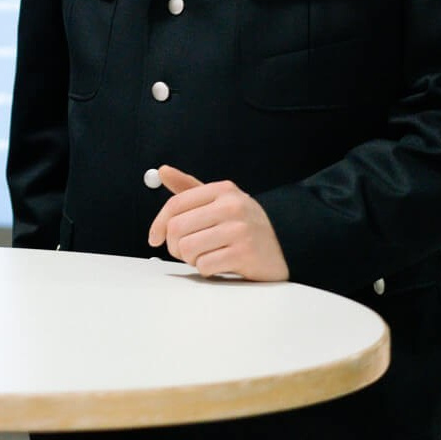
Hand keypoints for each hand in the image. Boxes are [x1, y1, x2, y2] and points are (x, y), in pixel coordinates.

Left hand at [147, 165, 288, 280]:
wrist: (285, 248)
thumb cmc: (243, 225)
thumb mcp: (219, 201)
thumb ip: (189, 188)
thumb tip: (161, 170)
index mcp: (222, 189)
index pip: (176, 204)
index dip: (159, 224)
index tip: (154, 239)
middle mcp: (232, 206)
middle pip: (177, 228)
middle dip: (174, 245)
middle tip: (184, 252)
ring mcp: (240, 230)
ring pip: (188, 249)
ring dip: (191, 259)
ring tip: (205, 255)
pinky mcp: (245, 254)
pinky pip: (204, 266)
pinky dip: (206, 269)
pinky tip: (220, 264)